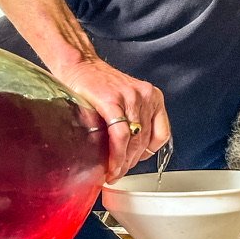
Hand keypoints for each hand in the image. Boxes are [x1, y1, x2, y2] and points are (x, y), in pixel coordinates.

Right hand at [58, 59, 170, 181]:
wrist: (79, 64)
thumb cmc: (98, 85)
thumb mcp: (126, 101)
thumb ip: (134, 121)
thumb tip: (131, 154)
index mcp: (152, 97)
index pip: (160, 135)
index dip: (146, 155)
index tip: (132, 163)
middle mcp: (145, 96)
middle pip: (144, 141)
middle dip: (131, 163)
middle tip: (118, 173)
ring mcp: (130, 97)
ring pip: (134, 141)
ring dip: (123, 163)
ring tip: (113, 172)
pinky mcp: (112, 101)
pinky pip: (120, 135)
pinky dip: (116, 154)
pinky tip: (110, 165)